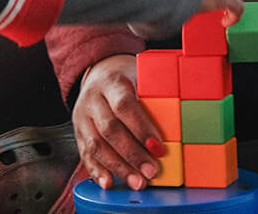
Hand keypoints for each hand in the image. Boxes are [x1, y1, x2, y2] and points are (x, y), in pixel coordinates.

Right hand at [71, 55, 164, 190]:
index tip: (159, 147)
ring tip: (137, 182)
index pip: (124, 105)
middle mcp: (93, 100)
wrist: (99, 74)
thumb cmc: (127, 80)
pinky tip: (108, 183)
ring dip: (118, 167)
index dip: (142, 128)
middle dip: (132, 154)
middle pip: (110, 129)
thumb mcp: (141, 78)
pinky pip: (85, 154)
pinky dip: (97, 171)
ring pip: (96, 145)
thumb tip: (178, 128)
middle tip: (151, 171)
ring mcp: (82, 117)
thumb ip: (154, 99)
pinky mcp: (79, 133)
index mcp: (111, 82)